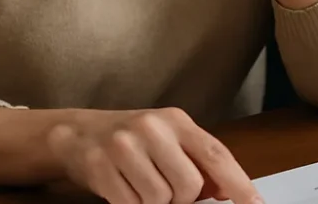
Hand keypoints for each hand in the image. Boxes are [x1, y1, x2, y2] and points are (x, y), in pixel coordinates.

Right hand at [46, 107, 261, 203]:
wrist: (78, 132)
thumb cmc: (136, 140)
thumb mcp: (170, 140)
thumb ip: (198, 161)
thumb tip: (226, 191)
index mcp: (178, 121)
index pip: (216, 155)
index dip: (238, 183)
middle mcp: (153, 129)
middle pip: (189, 185)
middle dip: (183, 199)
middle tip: (167, 190)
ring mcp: (124, 146)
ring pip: (159, 199)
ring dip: (154, 203)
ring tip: (142, 184)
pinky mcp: (100, 166)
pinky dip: (131, 203)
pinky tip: (123, 187)